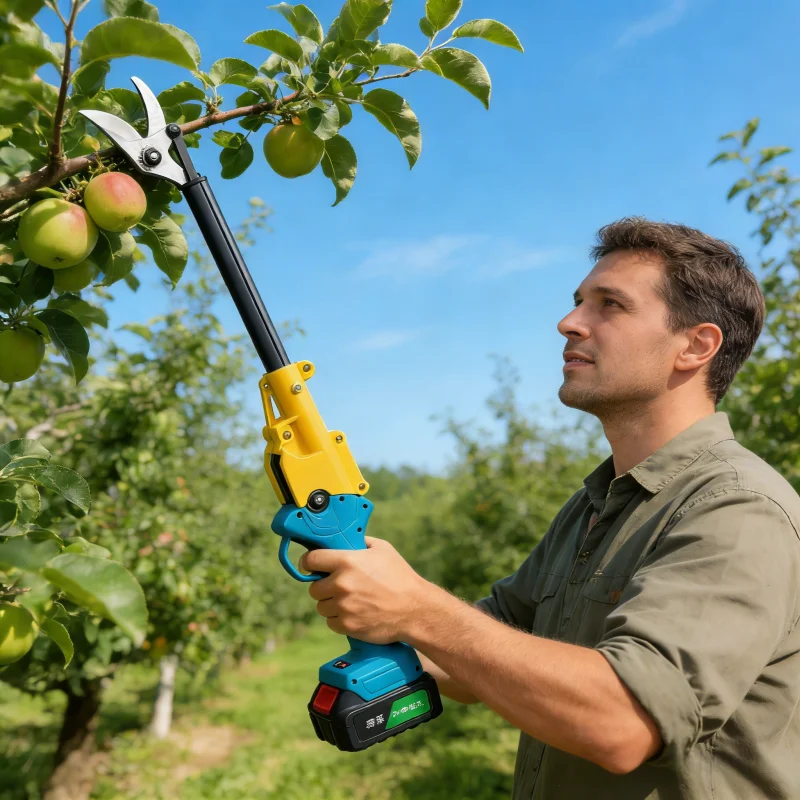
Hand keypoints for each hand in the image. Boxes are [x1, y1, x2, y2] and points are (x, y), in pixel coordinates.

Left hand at [299, 536, 431, 644]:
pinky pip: (331, 622)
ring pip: (321, 606)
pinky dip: (339, 619)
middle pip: (314, 587)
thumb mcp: (383, 549)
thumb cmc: (400, 577)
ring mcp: (343, 606)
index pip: (310, 560)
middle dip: (323, 586)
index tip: (311, 565)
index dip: (309, 562)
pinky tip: (354, 613)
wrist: (415, 609)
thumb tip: (347, 540)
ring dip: (331, 604)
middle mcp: (341, 584)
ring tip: (349, 601)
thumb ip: (361, 542)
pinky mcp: (347, 626)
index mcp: (347, 561)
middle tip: (338, 586)